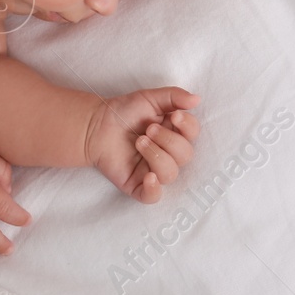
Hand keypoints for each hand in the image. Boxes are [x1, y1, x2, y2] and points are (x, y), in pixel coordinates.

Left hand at [86, 87, 200, 202]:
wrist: (97, 124)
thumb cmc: (125, 111)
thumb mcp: (151, 98)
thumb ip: (175, 97)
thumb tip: (197, 99)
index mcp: (174, 133)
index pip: (193, 134)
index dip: (188, 127)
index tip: (174, 116)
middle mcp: (168, 154)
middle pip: (185, 156)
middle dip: (168, 140)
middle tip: (148, 129)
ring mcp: (154, 171)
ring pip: (170, 174)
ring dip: (157, 156)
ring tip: (139, 141)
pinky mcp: (138, 185)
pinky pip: (153, 197)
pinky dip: (153, 189)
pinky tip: (148, 176)